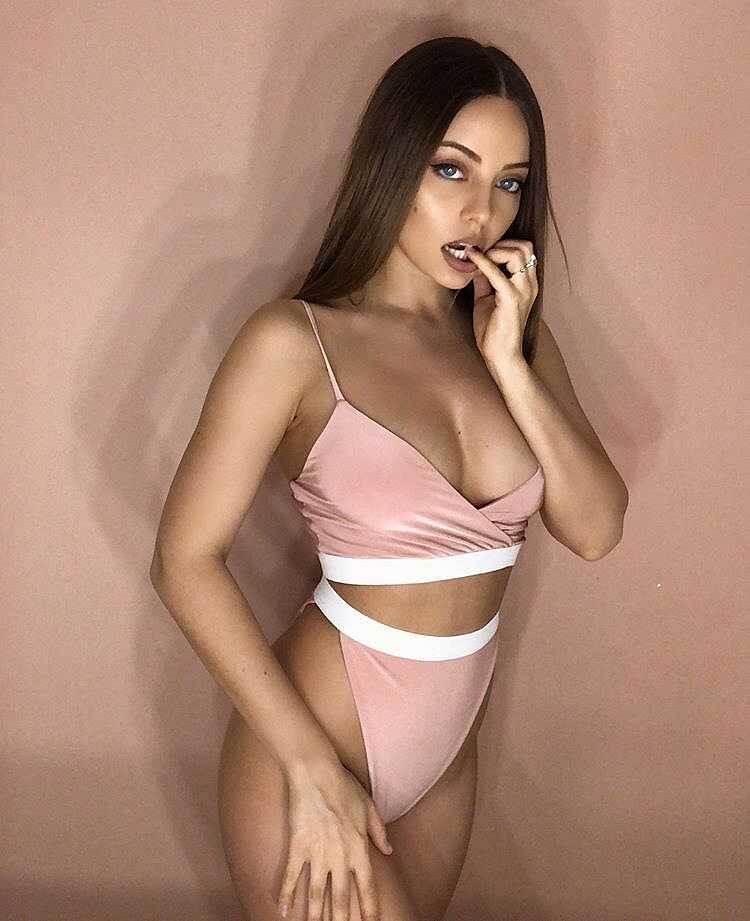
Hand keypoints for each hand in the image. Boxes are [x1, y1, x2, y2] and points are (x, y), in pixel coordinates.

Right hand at [277, 758, 392, 920]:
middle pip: (342, 896)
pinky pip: (290, 876)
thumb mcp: (368, 806)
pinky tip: (283, 911)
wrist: (316, 772)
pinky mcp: (297, 846)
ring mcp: (317, 853)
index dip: (369, 907)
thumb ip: (378, 830)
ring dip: (316, 915)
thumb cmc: (343, 785)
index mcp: (359, 847)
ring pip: (317, 893)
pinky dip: (286, 895)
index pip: (367, 886)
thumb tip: (388, 850)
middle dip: (342, 919)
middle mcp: (339, 855)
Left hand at [465, 239, 538, 366]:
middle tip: (482, 252)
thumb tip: (474, 262)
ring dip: (495, 250)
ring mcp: (523, 291)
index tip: (483, 250)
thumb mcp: (486, 299)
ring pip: (517, 253)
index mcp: (527, 283)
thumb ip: (483, 280)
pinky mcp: (511, 299)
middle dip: (502, 243)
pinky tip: (471, 258)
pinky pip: (498, 273)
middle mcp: (530, 284)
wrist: (501, 355)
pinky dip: (483, 261)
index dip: (504, 245)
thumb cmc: (493, 330)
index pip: (524, 250)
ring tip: (477, 257)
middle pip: (525, 246)